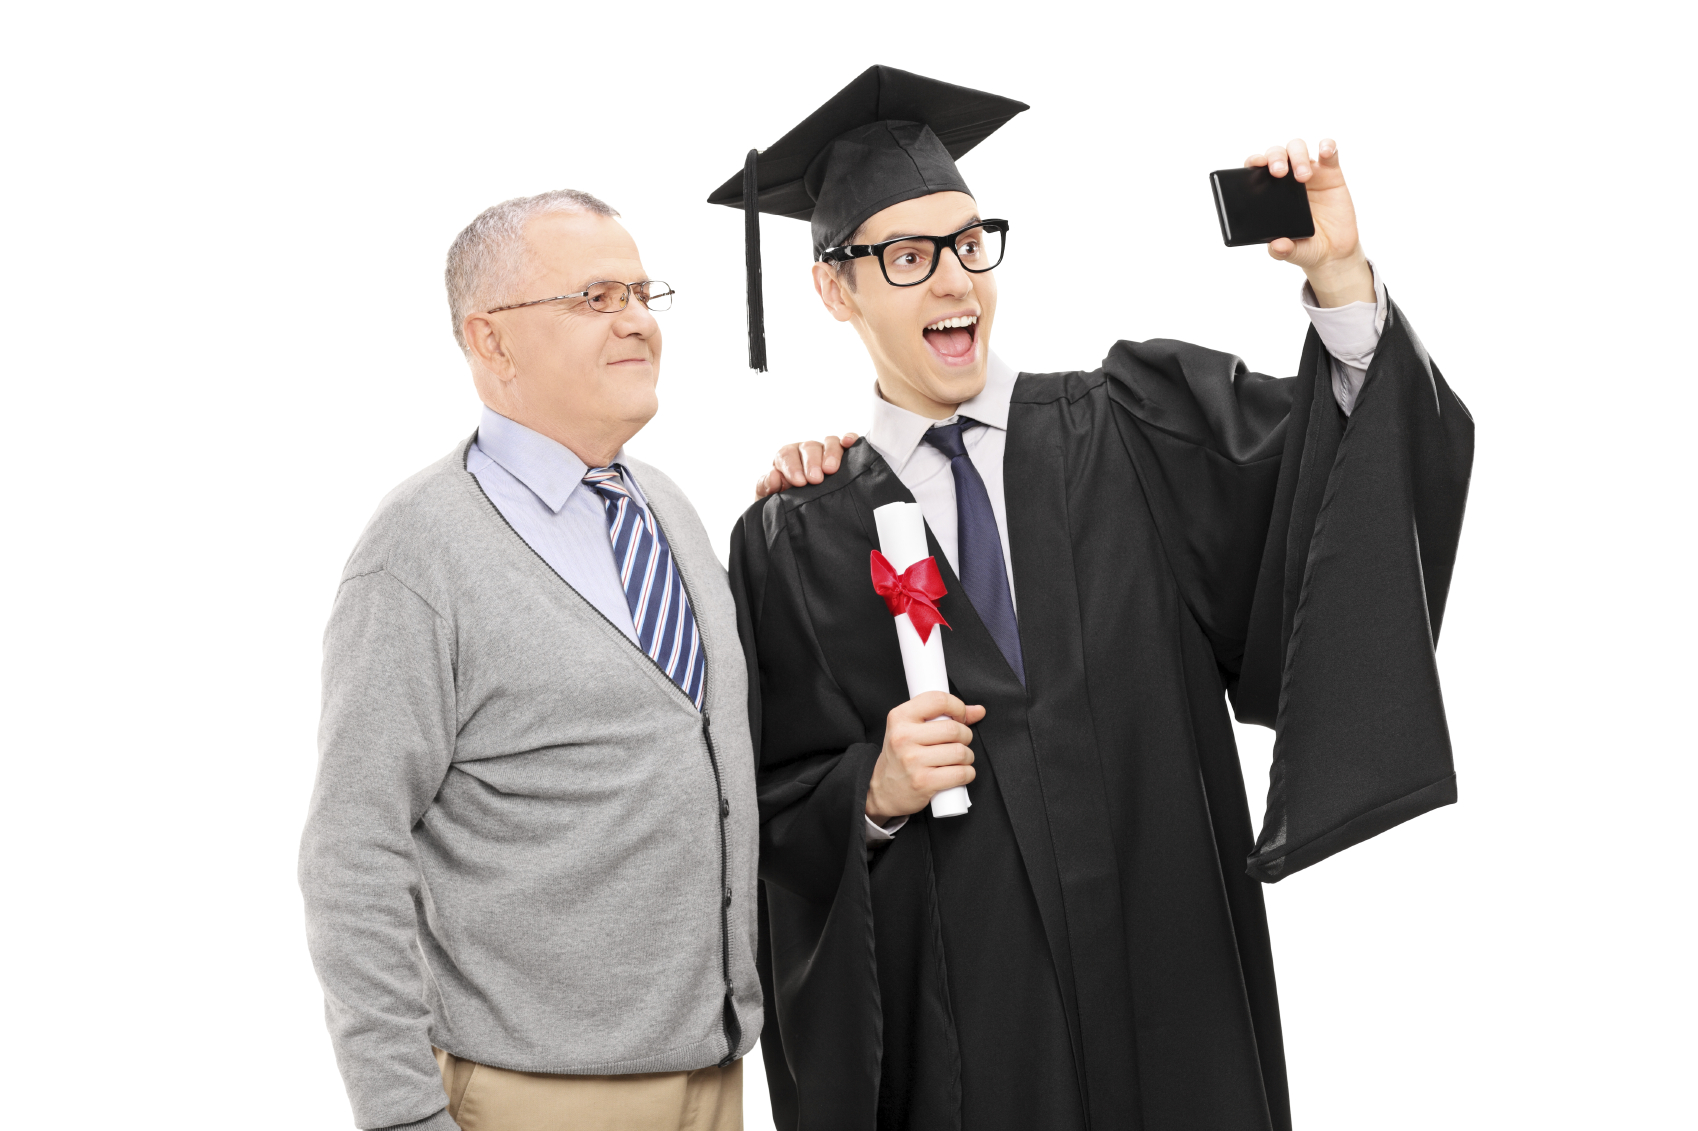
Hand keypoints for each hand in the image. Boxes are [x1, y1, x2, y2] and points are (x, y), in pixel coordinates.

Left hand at [754, 433, 859, 498]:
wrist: (804, 518)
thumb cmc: (787, 505)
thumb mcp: (770, 500)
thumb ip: (766, 487)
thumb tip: (774, 476)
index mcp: (787, 459)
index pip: (787, 455)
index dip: (792, 467)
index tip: (798, 482)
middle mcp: (806, 452)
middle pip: (809, 448)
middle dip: (812, 463)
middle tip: (815, 480)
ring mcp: (826, 452)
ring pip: (829, 442)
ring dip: (831, 454)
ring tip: (831, 470)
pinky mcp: (845, 456)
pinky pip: (848, 442)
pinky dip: (849, 439)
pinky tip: (848, 443)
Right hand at [865, 691, 984, 821]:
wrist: (882, 790)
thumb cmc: (900, 756)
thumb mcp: (911, 729)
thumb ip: (942, 715)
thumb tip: (978, 710)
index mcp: (899, 717)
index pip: (938, 700)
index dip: (957, 707)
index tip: (960, 717)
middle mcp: (903, 737)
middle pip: (954, 729)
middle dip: (965, 736)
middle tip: (959, 742)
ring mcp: (912, 760)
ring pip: (960, 752)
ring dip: (967, 757)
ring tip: (958, 759)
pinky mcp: (923, 782)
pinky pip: (961, 773)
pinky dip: (967, 773)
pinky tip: (959, 773)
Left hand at [1245, 138, 1373, 306]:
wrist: (1334, 252)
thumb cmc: (1307, 247)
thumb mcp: (1292, 252)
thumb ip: (1282, 249)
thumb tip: (1276, 246)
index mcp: (1270, 193)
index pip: (1257, 170)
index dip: (1254, 162)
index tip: (1255, 164)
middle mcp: (1286, 179)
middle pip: (1277, 154)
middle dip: (1276, 158)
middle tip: (1279, 173)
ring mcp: (1309, 173)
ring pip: (1298, 148)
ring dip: (1298, 156)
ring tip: (1303, 176)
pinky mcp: (1331, 173)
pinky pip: (1330, 152)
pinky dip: (1328, 146)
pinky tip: (1326, 152)